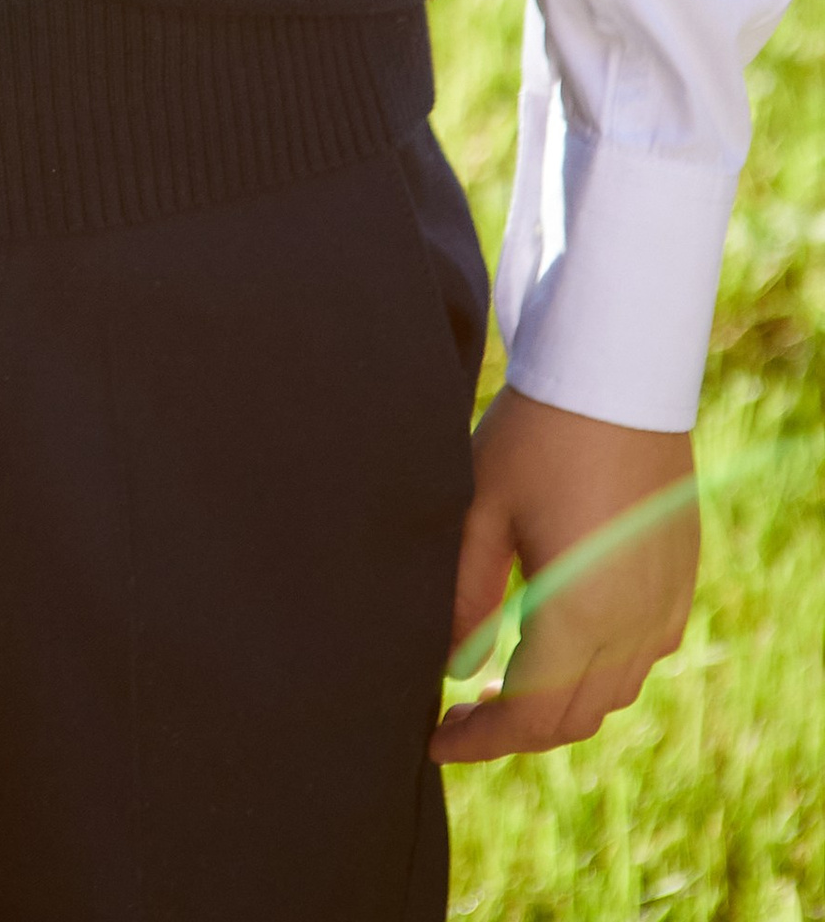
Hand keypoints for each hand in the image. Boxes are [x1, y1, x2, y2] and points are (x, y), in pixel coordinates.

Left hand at [433, 385, 698, 762]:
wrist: (618, 376)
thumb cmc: (538, 433)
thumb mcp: (480, 509)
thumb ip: (464, 598)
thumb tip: (450, 670)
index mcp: (579, 615)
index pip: (529, 716)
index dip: (481, 740)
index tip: (436, 740)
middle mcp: (633, 625)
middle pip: (572, 717)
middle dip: (514, 729)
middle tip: (460, 716)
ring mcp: (664, 606)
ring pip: (611, 693)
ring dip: (558, 702)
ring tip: (501, 682)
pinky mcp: (679, 582)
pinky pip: (642, 655)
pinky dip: (598, 669)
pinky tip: (559, 641)